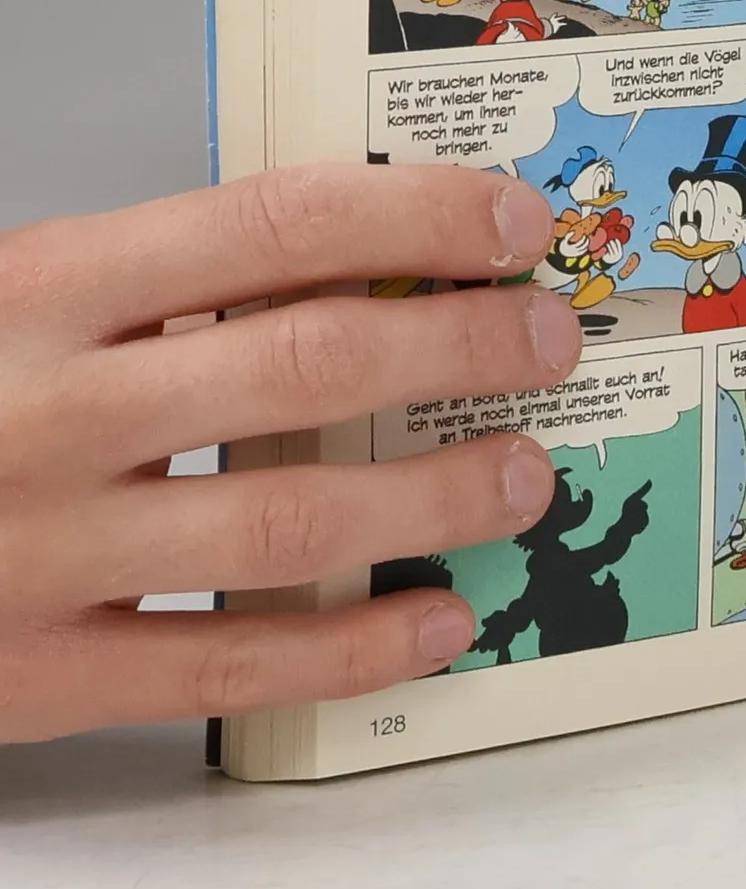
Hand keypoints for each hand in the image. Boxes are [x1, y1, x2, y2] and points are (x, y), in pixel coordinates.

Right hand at [0, 164, 577, 742]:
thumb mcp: (10, 294)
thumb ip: (155, 278)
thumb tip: (352, 251)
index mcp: (39, 287)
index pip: (276, 222)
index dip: (418, 214)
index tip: (511, 220)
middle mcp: (49, 412)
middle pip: (308, 365)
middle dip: (460, 346)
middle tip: (548, 339)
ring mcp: (43, 553)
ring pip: (286, 526)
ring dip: (433, 498)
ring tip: (524, 475)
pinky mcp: (35, 675)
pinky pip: (224, 669)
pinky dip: (350, 650)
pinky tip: (438, 620)